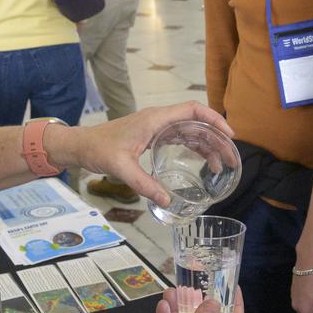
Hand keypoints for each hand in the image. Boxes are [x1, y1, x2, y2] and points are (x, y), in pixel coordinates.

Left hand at [44, 102, 232, 205]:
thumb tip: (166, 201)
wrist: (81, 145)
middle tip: (231, 159)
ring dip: (208, 146)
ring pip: (191, 131)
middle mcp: (159, 119)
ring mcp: (157, 127)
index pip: (193, 110)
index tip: (229, 136)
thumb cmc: (98, 149)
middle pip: (197, 123)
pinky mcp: (153, 135)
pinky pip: (181, 138)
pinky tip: (203, 163)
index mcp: (155, 119)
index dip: (214, 120)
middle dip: (217, 139)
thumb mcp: (121, 167)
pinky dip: (195, 148)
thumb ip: (144, 184)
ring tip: (221, 166)